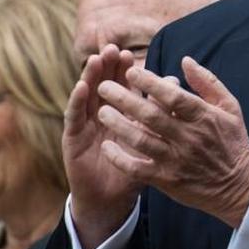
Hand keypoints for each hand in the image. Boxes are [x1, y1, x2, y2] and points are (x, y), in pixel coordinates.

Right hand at [65, 44, 142, 248]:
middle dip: (108, 67)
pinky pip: (74, 118)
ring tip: (96, 59)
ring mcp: (85, 126)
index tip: (132, 56)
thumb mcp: (149, 139)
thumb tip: (175, 83)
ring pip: (88, 96)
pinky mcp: (72, 139)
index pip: (123, 88)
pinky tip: (81, 87)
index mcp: (122, 114)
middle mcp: (102, 115)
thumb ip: (160, 111)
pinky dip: (77, 101)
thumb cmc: (133, 169)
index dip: (126, 72)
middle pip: (104, 86)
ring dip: (90, 77)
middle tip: (113, 49)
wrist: (112, 199)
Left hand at [95, 56, 248, 228]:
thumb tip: (185, 60)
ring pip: (141, 141)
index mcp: (204, 117)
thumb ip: (207, 82)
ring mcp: (177, 160)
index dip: (151, 83)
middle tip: (103, 87)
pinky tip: (107, 146)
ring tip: (101, 112)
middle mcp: (189, 138)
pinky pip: (138, 169)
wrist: (241, 186)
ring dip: (119, 125)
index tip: (131, 72)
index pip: (173, 97)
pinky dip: (120, 158)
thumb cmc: (233, 141)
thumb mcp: (229, 107)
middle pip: (151, 116)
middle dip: (125, 100)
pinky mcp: (168, 180)